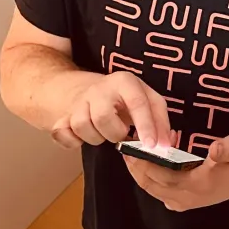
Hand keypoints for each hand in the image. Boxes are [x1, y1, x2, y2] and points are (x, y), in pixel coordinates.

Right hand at [50, 72, 175, 149]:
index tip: (151, 146)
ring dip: (96, 137)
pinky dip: (72, 140)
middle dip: (115, 133)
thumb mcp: (149, 101)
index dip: (146, 126)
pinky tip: (82, 137)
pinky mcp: (63, 115)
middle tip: (121, 133)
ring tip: (104, 132)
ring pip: (82, 126)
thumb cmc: (127, 99)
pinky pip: (62, 133)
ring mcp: (79, 101)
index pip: (137, 103)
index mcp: (125, 82)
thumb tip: (166, 145)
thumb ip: (161, 123)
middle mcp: (99, 89)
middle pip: (103, 117)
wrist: (90, 89)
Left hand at [123, 133, 228, 210]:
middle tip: (125, 147)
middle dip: (137, 167)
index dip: (148, 163)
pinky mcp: (182, 202)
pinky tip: (145, 165)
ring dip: (139, 174)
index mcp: (199, 184)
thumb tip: (215, 148)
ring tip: (129, 155)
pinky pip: (159, 193)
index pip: (165, 176)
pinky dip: (148, 180)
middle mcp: (187, 197)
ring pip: (153, 190)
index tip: (135, 148)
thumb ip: (228, 148)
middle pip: (154, 184)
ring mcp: (183, 202)